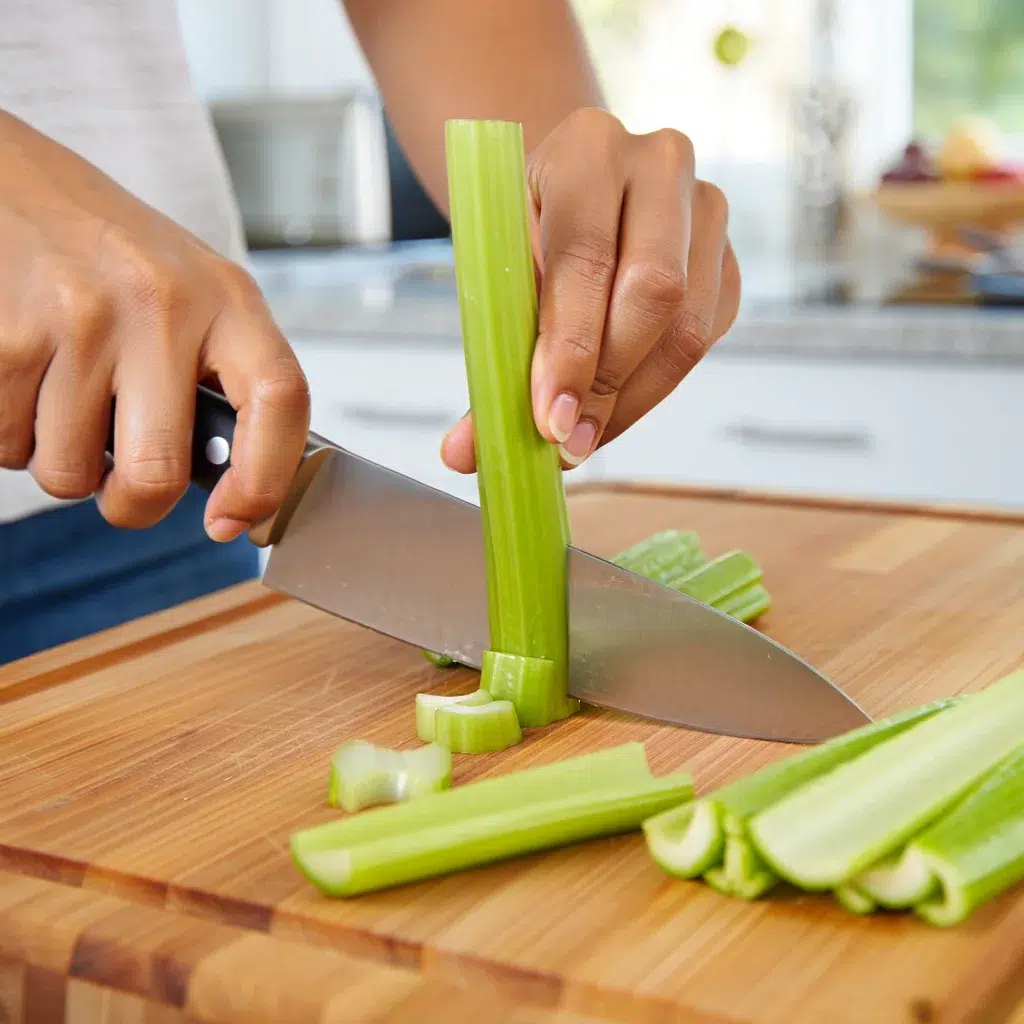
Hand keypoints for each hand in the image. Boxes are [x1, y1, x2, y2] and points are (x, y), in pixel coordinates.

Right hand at [0, 111, 309, 539]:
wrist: (11, 182)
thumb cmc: (112, 253)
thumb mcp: (195, 293)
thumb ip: (220, 375)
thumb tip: (235, 487)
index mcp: (227, 298)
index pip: (280, 401)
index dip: (267, 480)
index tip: (235, 519)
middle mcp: (161, 305)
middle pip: (158, 472)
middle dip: (135, 506)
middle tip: (124, 488)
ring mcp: (81, 320)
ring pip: (69, 473)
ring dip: (63, 462)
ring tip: (67, 400)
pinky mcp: (8, 337)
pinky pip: (7, 445)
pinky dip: (12, 436)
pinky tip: (29, 382)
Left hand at [441, 107, 739, 472]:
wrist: (576, 190)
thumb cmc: (530, 232)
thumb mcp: (497, 268)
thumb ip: (489, 357)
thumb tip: (462, 453)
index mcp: (587, 146)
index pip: (586, 253)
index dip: (570, 345)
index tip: (549, 417)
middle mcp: (659, 163)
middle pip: (654, 289)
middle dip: (606, 379)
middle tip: (566, 439)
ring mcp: (706, 210)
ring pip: (687, 326)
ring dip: (632, 398)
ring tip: (583, 439)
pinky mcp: (728, 260)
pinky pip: (702, 341)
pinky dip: (653, 389)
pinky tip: (613, 409)